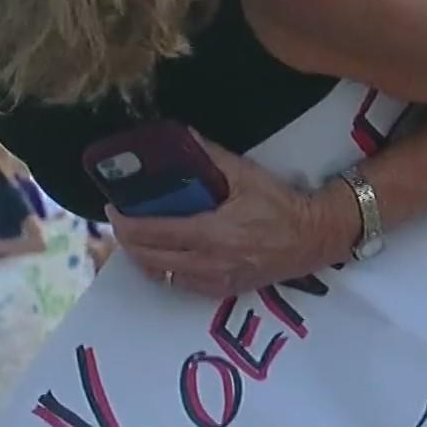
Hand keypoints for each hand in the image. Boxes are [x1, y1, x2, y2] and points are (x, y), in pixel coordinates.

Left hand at [109, 136, 346, 297]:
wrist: (314, 238)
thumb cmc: (279, 204)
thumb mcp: (245, 173)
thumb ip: (208, 155)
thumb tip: (180, 134)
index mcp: (211, 234)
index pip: (152, 234)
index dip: (125, 223)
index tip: (113, 208)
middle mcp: (208, 264)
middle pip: (148, 258)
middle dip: (126, 240)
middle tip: (120, 220)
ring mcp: (214, 282)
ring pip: (161, 275)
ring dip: (142, 256)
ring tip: (136, 235)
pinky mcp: (222, 291)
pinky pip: (179, 284)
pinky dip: (163, 269)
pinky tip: (162, 251)